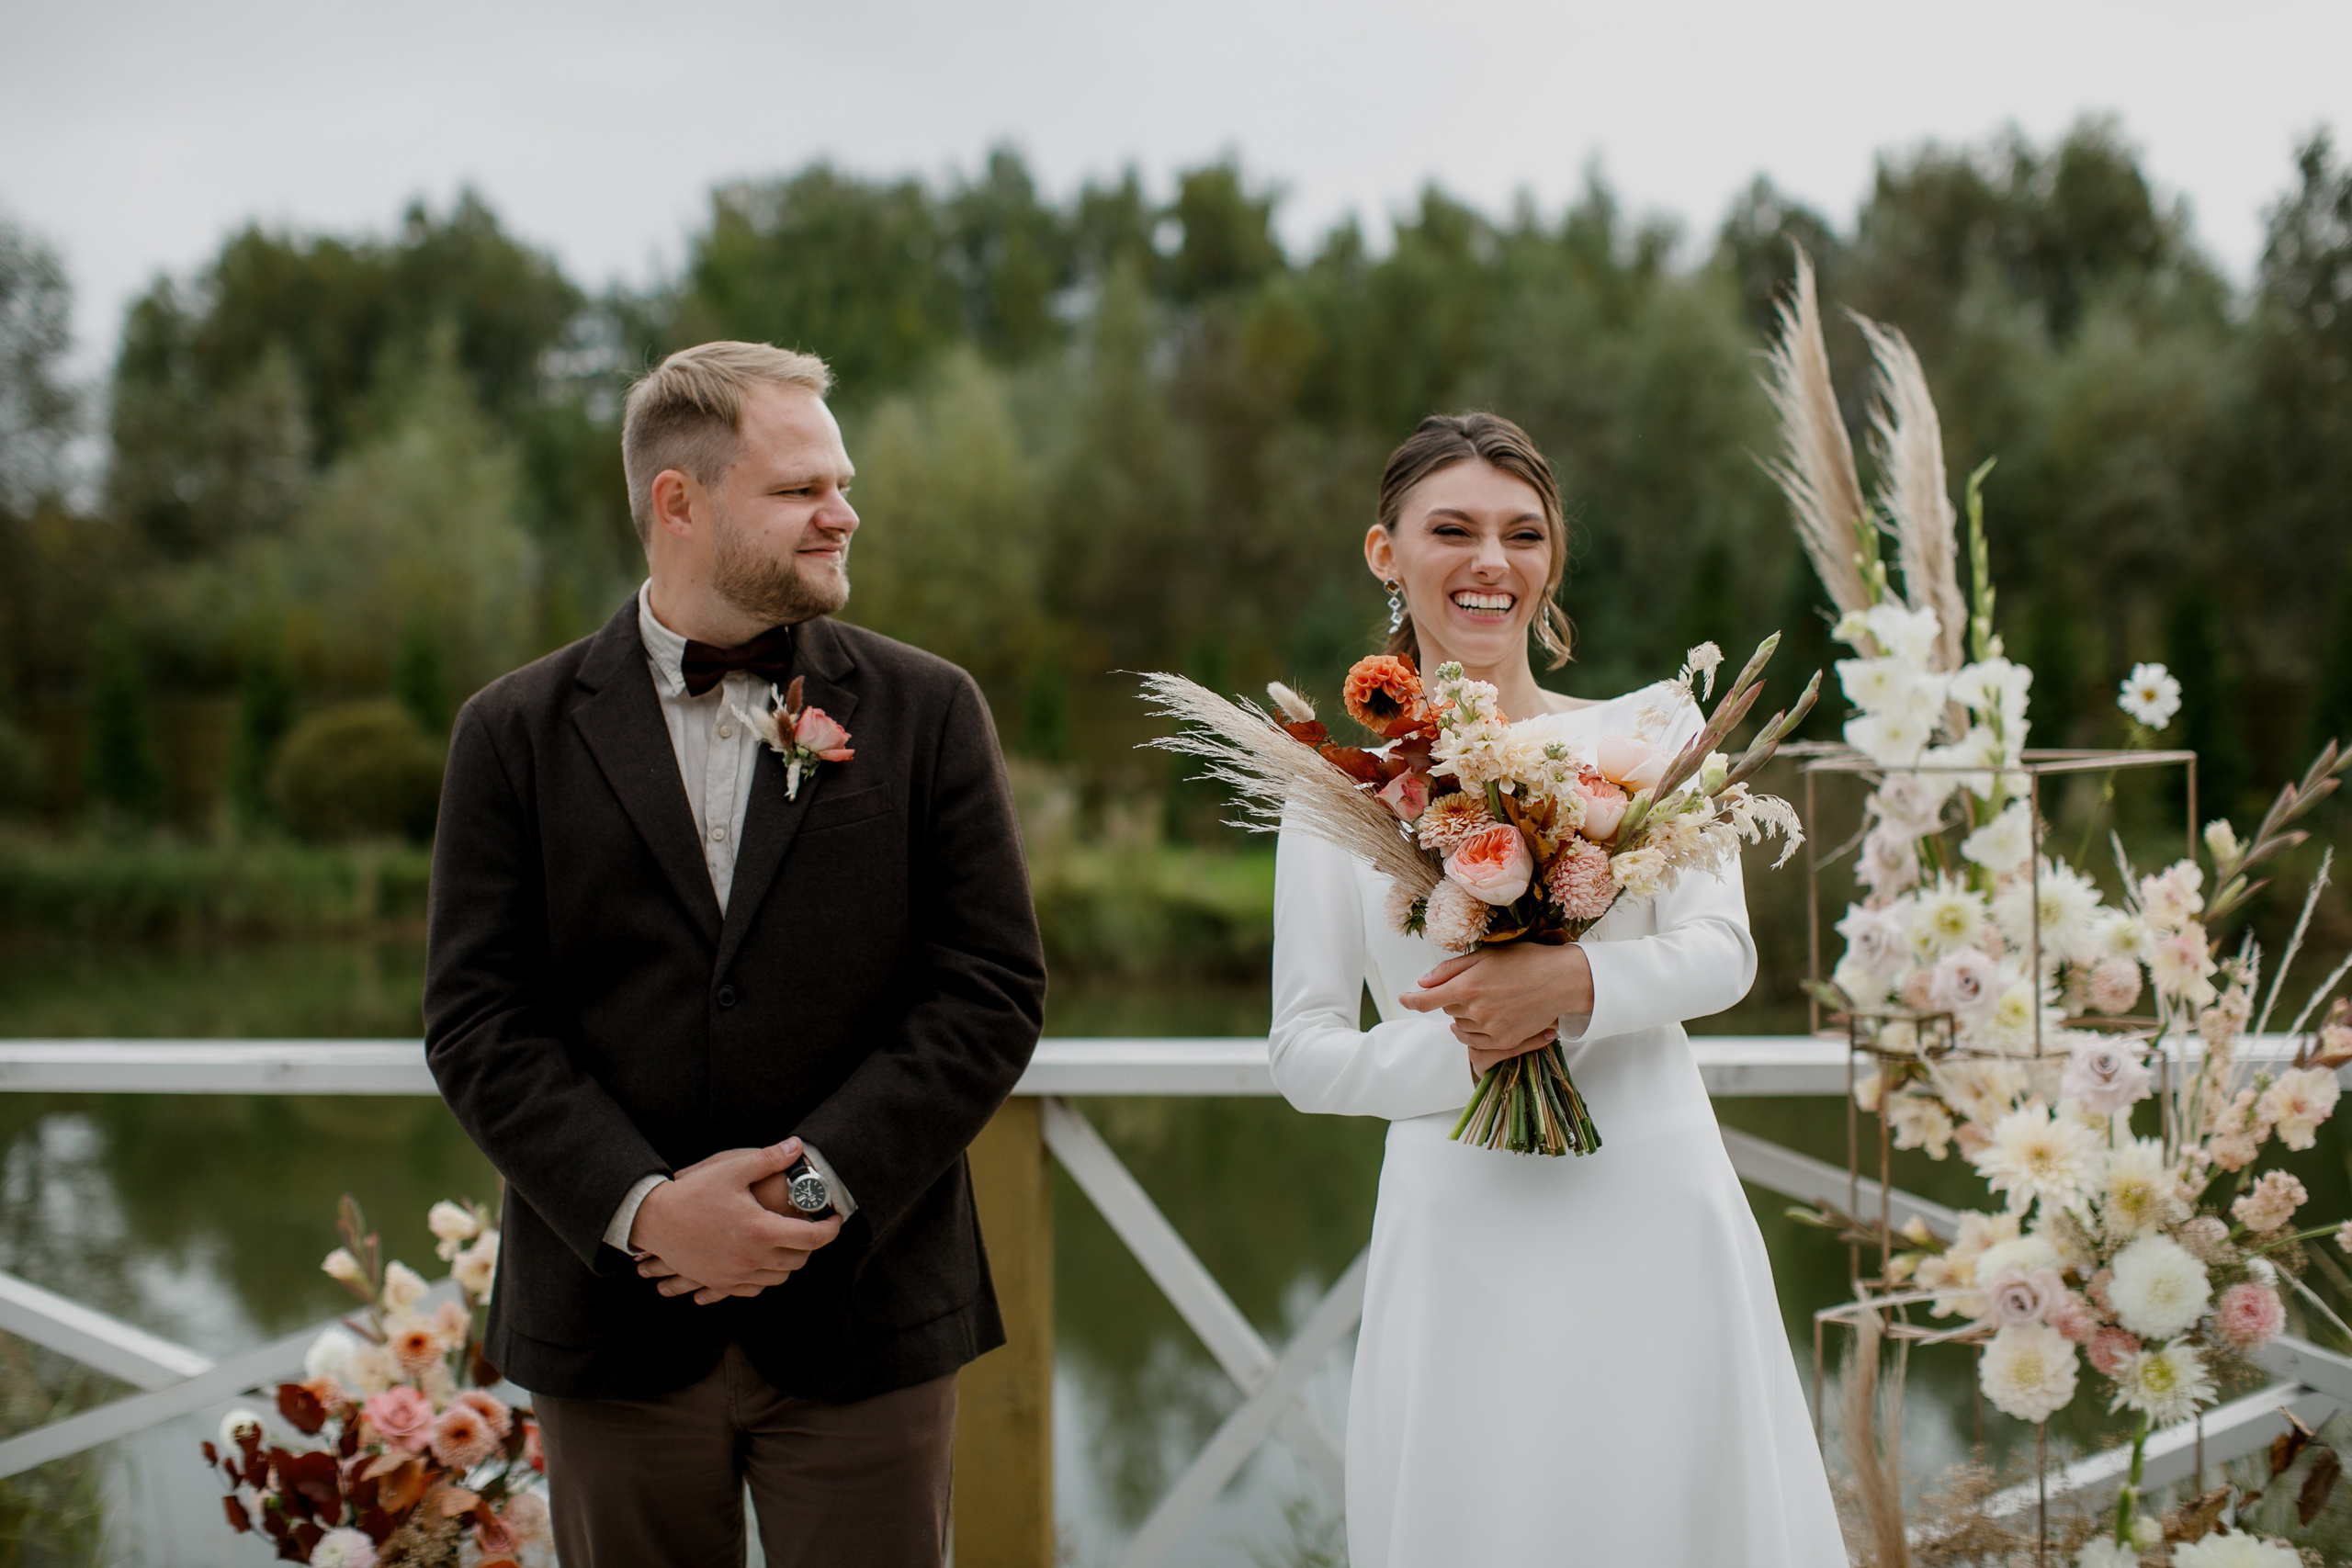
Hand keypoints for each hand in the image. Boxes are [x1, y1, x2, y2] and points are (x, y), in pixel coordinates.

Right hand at [630, 1139, 843, 1304]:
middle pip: (799, 1260)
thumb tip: (797, 1146)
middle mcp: (752, 1258)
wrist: (653, 1221)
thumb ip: (768, 1158)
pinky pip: (754, 1289)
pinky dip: (766, 1277)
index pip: (812, 1238)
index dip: (831, 1228)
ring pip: (779, 1278)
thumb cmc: (692, 1192)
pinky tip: (765, 1261)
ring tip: (791, 1243)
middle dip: (812, 1244)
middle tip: (813, 1227)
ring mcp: (735, 1275)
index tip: (835, 1218)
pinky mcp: (720, 1282)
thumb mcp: (731, 1169)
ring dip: (790, 1262)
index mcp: (761, 1230)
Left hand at [1399, 943, 1593, 1077]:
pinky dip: (1474, 1031)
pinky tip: (1487, 1019)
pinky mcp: (1504, 1042)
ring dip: (1464, 1016)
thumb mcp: (1485, 955)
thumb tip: (1422, 982)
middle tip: (1476, 985)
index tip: (1403, 999)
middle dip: (1453, 998)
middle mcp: (1475, 1011)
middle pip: (1447, 1010)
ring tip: (1486, 1000)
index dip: (1411, 1001)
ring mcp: (1490, 1029)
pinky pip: (1475, 1042)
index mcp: (1467, 987)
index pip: (1427, 1000)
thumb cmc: (1524, 961)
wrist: (1560, 980)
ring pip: (1460, 1026)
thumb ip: (1450, 970)